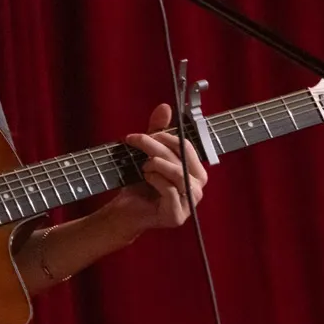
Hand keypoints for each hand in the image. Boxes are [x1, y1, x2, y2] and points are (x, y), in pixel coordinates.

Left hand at [103, 103, 207, 235]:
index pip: (187, 147)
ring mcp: (189, 204)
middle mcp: (198, 188)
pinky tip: (145, 179)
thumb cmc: (140, 184)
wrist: (125, 211)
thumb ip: (157, 132)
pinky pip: (169, 190)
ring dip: (155, 164)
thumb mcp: (148, 154)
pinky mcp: (177, 216)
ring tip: (143, 167)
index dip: (166, 137)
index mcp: (196, 173)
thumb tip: (165, 107)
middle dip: (155, 146)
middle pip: (181, 158)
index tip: (146, 134)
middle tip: (136, 141)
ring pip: (177, 173)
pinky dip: (154, 180)